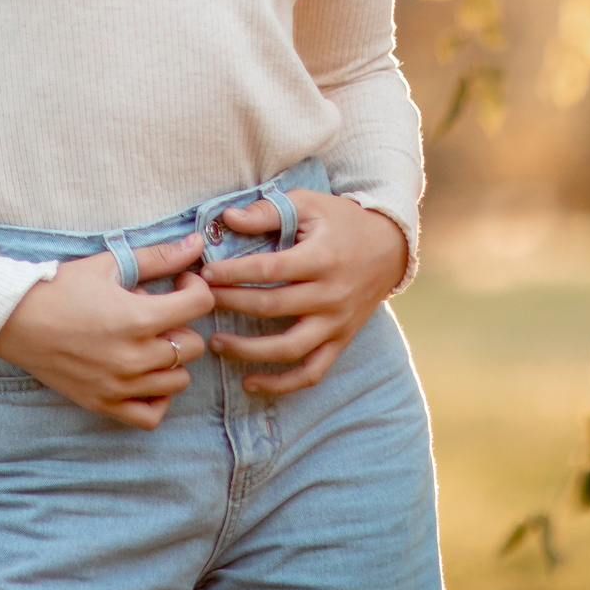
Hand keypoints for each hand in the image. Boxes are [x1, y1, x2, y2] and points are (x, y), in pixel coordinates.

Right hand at [0, 235, 212, 428]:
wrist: (13, 319)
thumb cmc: (59, 287)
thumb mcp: (108, 265)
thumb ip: (157, 257)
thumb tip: (197, 244)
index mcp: (138, 318)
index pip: (200, 305)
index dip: (196, 288)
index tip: (178, 284)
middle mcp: (134, 357)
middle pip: (193, 346)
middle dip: (182, 324)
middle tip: (158, 311)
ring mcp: (119, 385)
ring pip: (179, 381)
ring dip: (171, 359)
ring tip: (148, 341)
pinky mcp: (104, 403)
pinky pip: (151, 415)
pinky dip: (157, 398)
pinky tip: (145, 376)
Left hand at [199, 191, 406, 396]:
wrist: (390, 248)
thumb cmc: (341, 221)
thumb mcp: (308, 204)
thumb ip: (268, 211)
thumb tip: (226, 218)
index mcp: (321, 259)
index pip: (269, 270)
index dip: (233, 273)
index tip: (204, 272)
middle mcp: (331, 295)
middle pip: (272, 308)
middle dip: (231, 305)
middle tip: (199, 301)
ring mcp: (337, 323)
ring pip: (290, 348)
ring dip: (249, 351)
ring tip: (215, 343)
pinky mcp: (340, 341)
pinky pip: (312, 372)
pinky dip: (282, 384)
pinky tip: (250, 383)